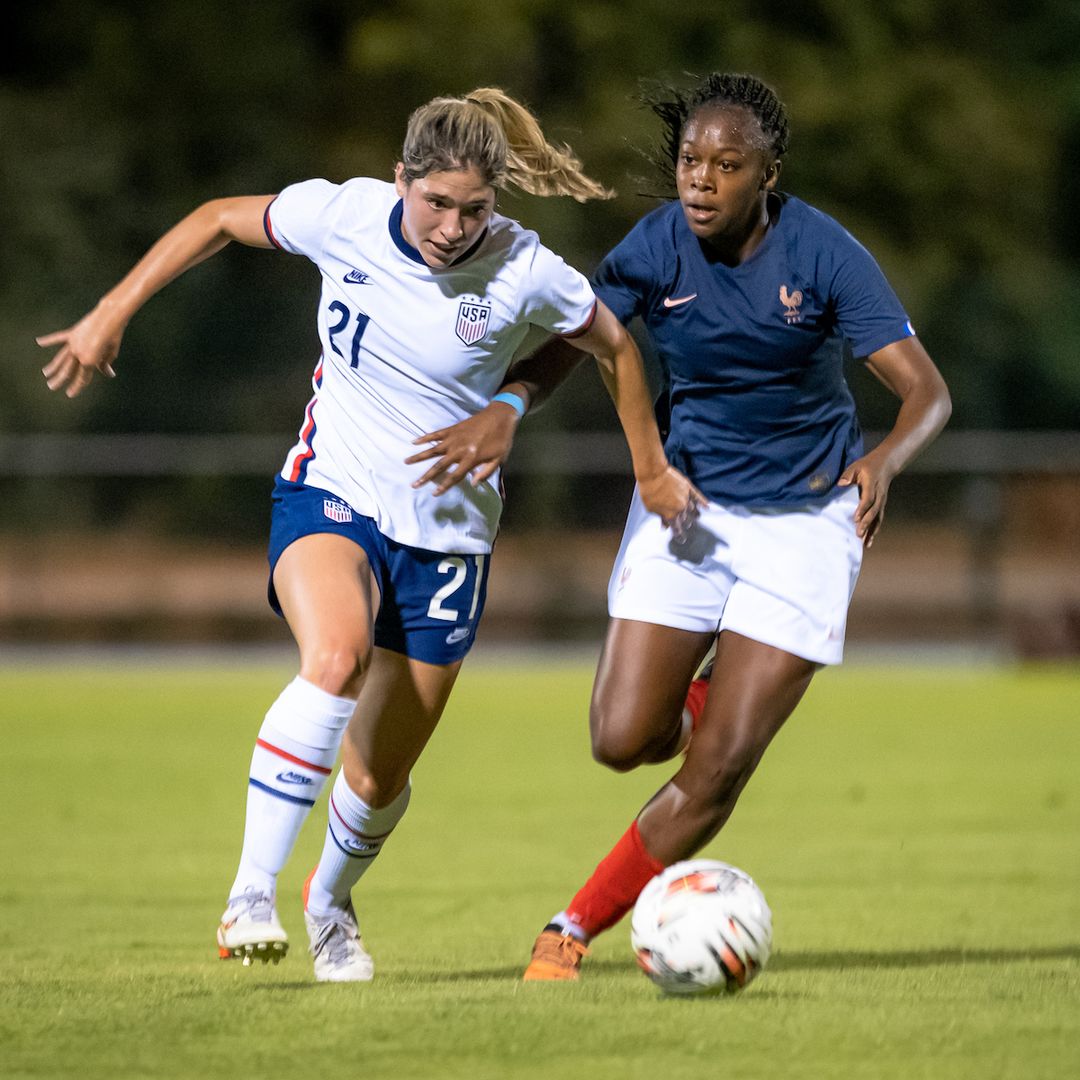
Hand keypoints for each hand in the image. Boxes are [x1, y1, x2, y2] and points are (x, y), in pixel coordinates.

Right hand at [37, 306, 123, 397]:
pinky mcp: (72, 333)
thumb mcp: (112, 353)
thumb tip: (108, 373)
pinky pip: (58, 338)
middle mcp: (78, 354)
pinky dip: (48, 340)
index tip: (70, 394)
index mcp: (89, 361)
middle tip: (51, 387)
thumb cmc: (114, 336)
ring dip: (53, 366)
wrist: (109, 317)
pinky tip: (39, 342)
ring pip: (61, 357)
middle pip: (67, 370)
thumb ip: (106, 364)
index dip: (77, 387)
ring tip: (46, 373)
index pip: (82, 378)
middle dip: (59, 380)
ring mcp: (73, 343)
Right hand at [406, 401, 520, 494]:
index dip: (444, 486)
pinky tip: (414, 441)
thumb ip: (486, 472)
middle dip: (426, 476)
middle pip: (439, 466)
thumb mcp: (499, 459)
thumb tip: (473, 484)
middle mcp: (459, 450)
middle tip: (414, 485)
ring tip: (406, 462)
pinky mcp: (452, 429)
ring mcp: (454, 438)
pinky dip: (424, 438)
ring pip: (433, 450)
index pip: (455, 476)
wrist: (500, 416)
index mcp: (471, 458)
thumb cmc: (501, 440)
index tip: (434, 494)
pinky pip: (436, 434)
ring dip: (419, 457)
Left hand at [638, 465, 707, 540]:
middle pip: (684, 519)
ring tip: (696, 518)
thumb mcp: (651, 508)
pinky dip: (703, 502)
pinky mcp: (688, 488)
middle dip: (684, 523)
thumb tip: (664, 526)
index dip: (679, 535)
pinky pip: (698, 497)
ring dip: (693, 514)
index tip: (681, 540)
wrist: (653, 473)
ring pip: (692, 510)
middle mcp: (680, 508)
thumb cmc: (649, 490)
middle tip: (685, 526)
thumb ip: (660, 517)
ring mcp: (686, 498)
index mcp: (670, 515)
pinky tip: (707, 506)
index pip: (676, 528)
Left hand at [837, 451, 895, 547]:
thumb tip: (841, 483)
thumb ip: (848, 475)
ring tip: (865, 543)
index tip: (856, 518)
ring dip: (871, 531)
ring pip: (877, 518)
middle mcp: (879, 495)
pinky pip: (878, 519)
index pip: (868, 499)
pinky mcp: (881, 506)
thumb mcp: (857, 466)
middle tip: (859, 534)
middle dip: (866, 524)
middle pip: (873, 511)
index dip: (862, 509)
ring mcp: (881, 501)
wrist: (886, 464)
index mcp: (872, 484)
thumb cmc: (868, 465)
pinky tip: (869, 541)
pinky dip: (874, 530)